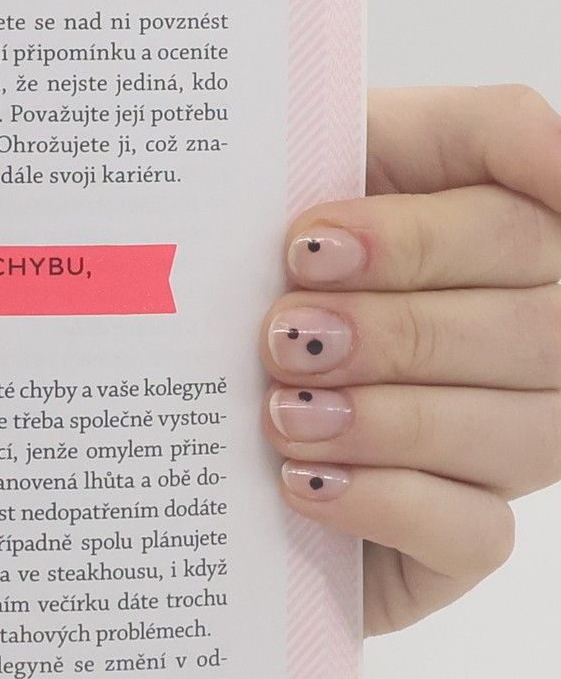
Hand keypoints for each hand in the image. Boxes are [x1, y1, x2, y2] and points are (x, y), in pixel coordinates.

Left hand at [267, 85, 560, 633]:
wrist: (158, 392)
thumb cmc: (246, 267)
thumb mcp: (309, 166)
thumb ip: (435, 133)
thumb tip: (555, 155)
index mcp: (512, 235)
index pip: (530, 219)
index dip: (421, 236)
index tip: (307, 241)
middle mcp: (537, 342)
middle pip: (542, 330)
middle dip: (398, 329)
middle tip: (280, 331)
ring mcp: (507, 448)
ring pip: (525, 431)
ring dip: (390, 417)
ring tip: (279, 409)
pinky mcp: (456, 546)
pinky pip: (475, 534)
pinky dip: (389, 501)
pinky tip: (303, 481)